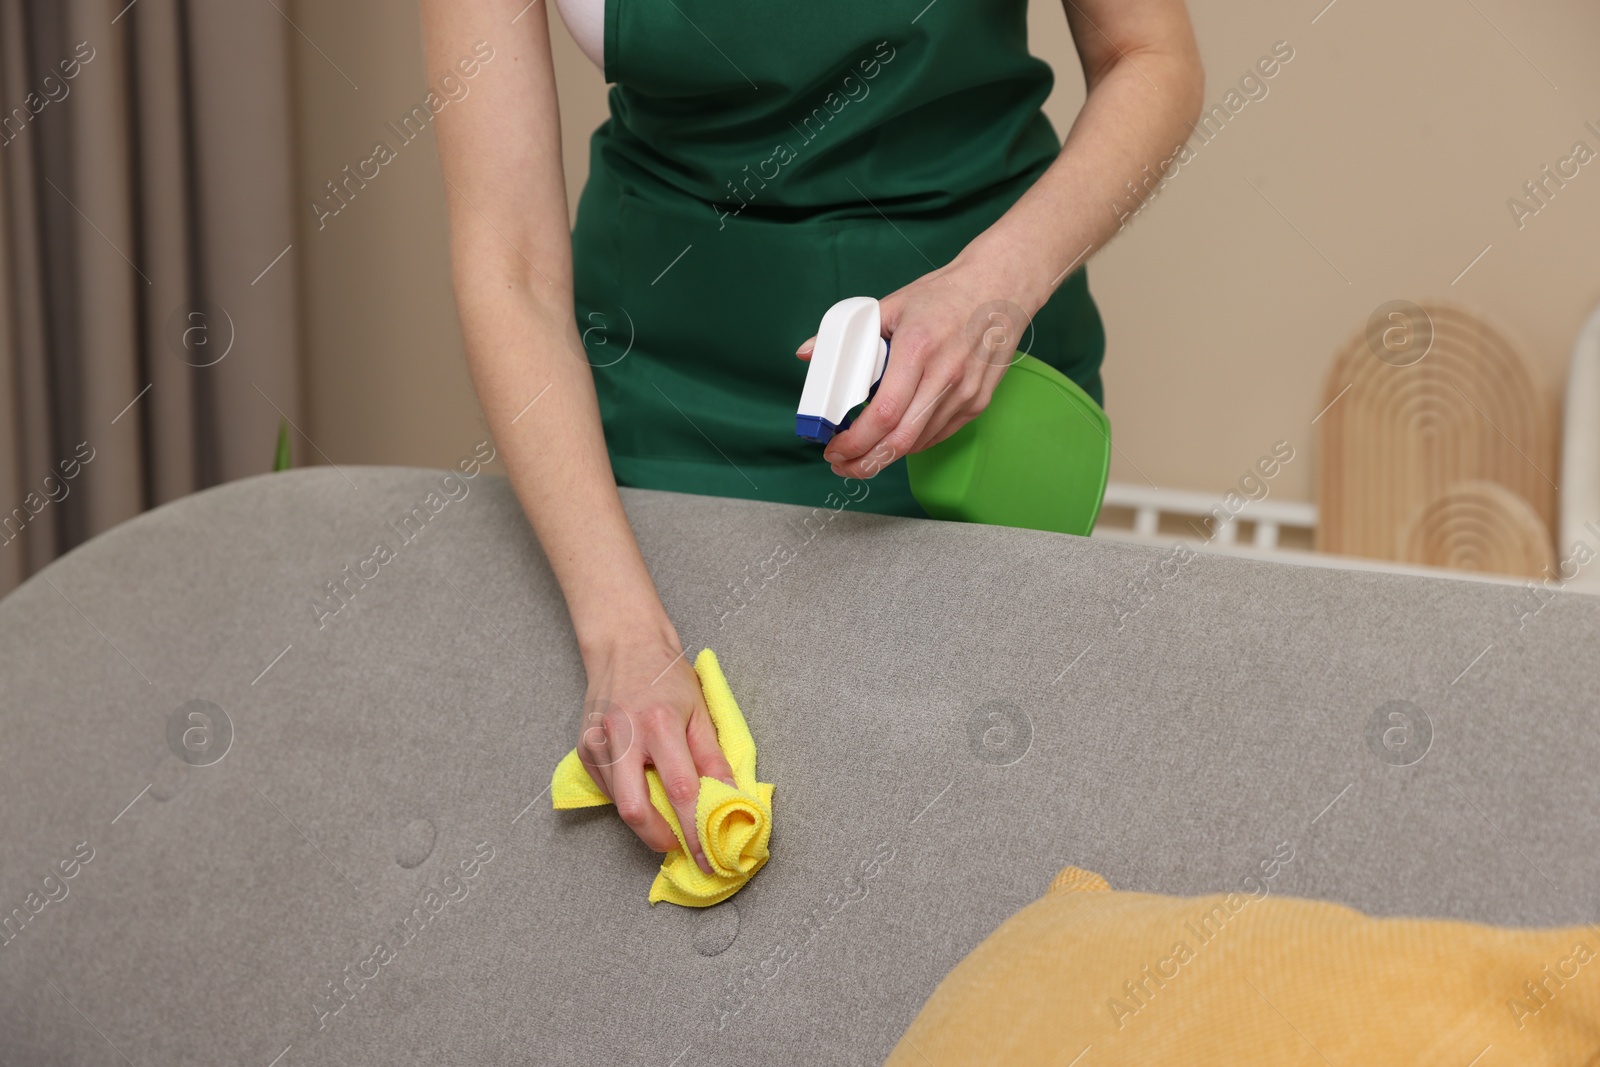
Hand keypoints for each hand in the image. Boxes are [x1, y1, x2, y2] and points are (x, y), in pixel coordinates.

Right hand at [576, 637, 735, 874]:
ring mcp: (597, 744)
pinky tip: (644, 785)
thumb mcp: (700, 712)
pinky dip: (631, 799)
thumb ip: (713, 758)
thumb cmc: (667, 676)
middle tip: (684, 847)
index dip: (696, 829)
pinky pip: (610, 791)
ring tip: (669, 817)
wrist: (625, 645)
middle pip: (635, 811)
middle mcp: (622, 736)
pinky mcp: (584, 751)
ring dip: (648, 821)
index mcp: (659, 723)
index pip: (680, 790)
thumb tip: (730, 799)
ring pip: (620, 806)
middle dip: (660, 839)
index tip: (709, 855)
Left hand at [795, 258, 1039, 479]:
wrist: (1001, 287)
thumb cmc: (945, 294)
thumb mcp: (892, 305)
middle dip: (866, 462)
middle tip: (843, 465)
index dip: (855, 440)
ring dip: (886, 456)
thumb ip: (848, 334)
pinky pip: (938, 434)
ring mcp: (965, 392)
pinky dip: (912, 444)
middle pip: (901, 440)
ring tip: (862, 455)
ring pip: (919, 443)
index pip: (883, 413)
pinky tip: (893, 441)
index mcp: (918, 349)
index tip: (834, 448)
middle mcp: (945, 375)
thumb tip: (808, 352)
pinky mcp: (977, 402)